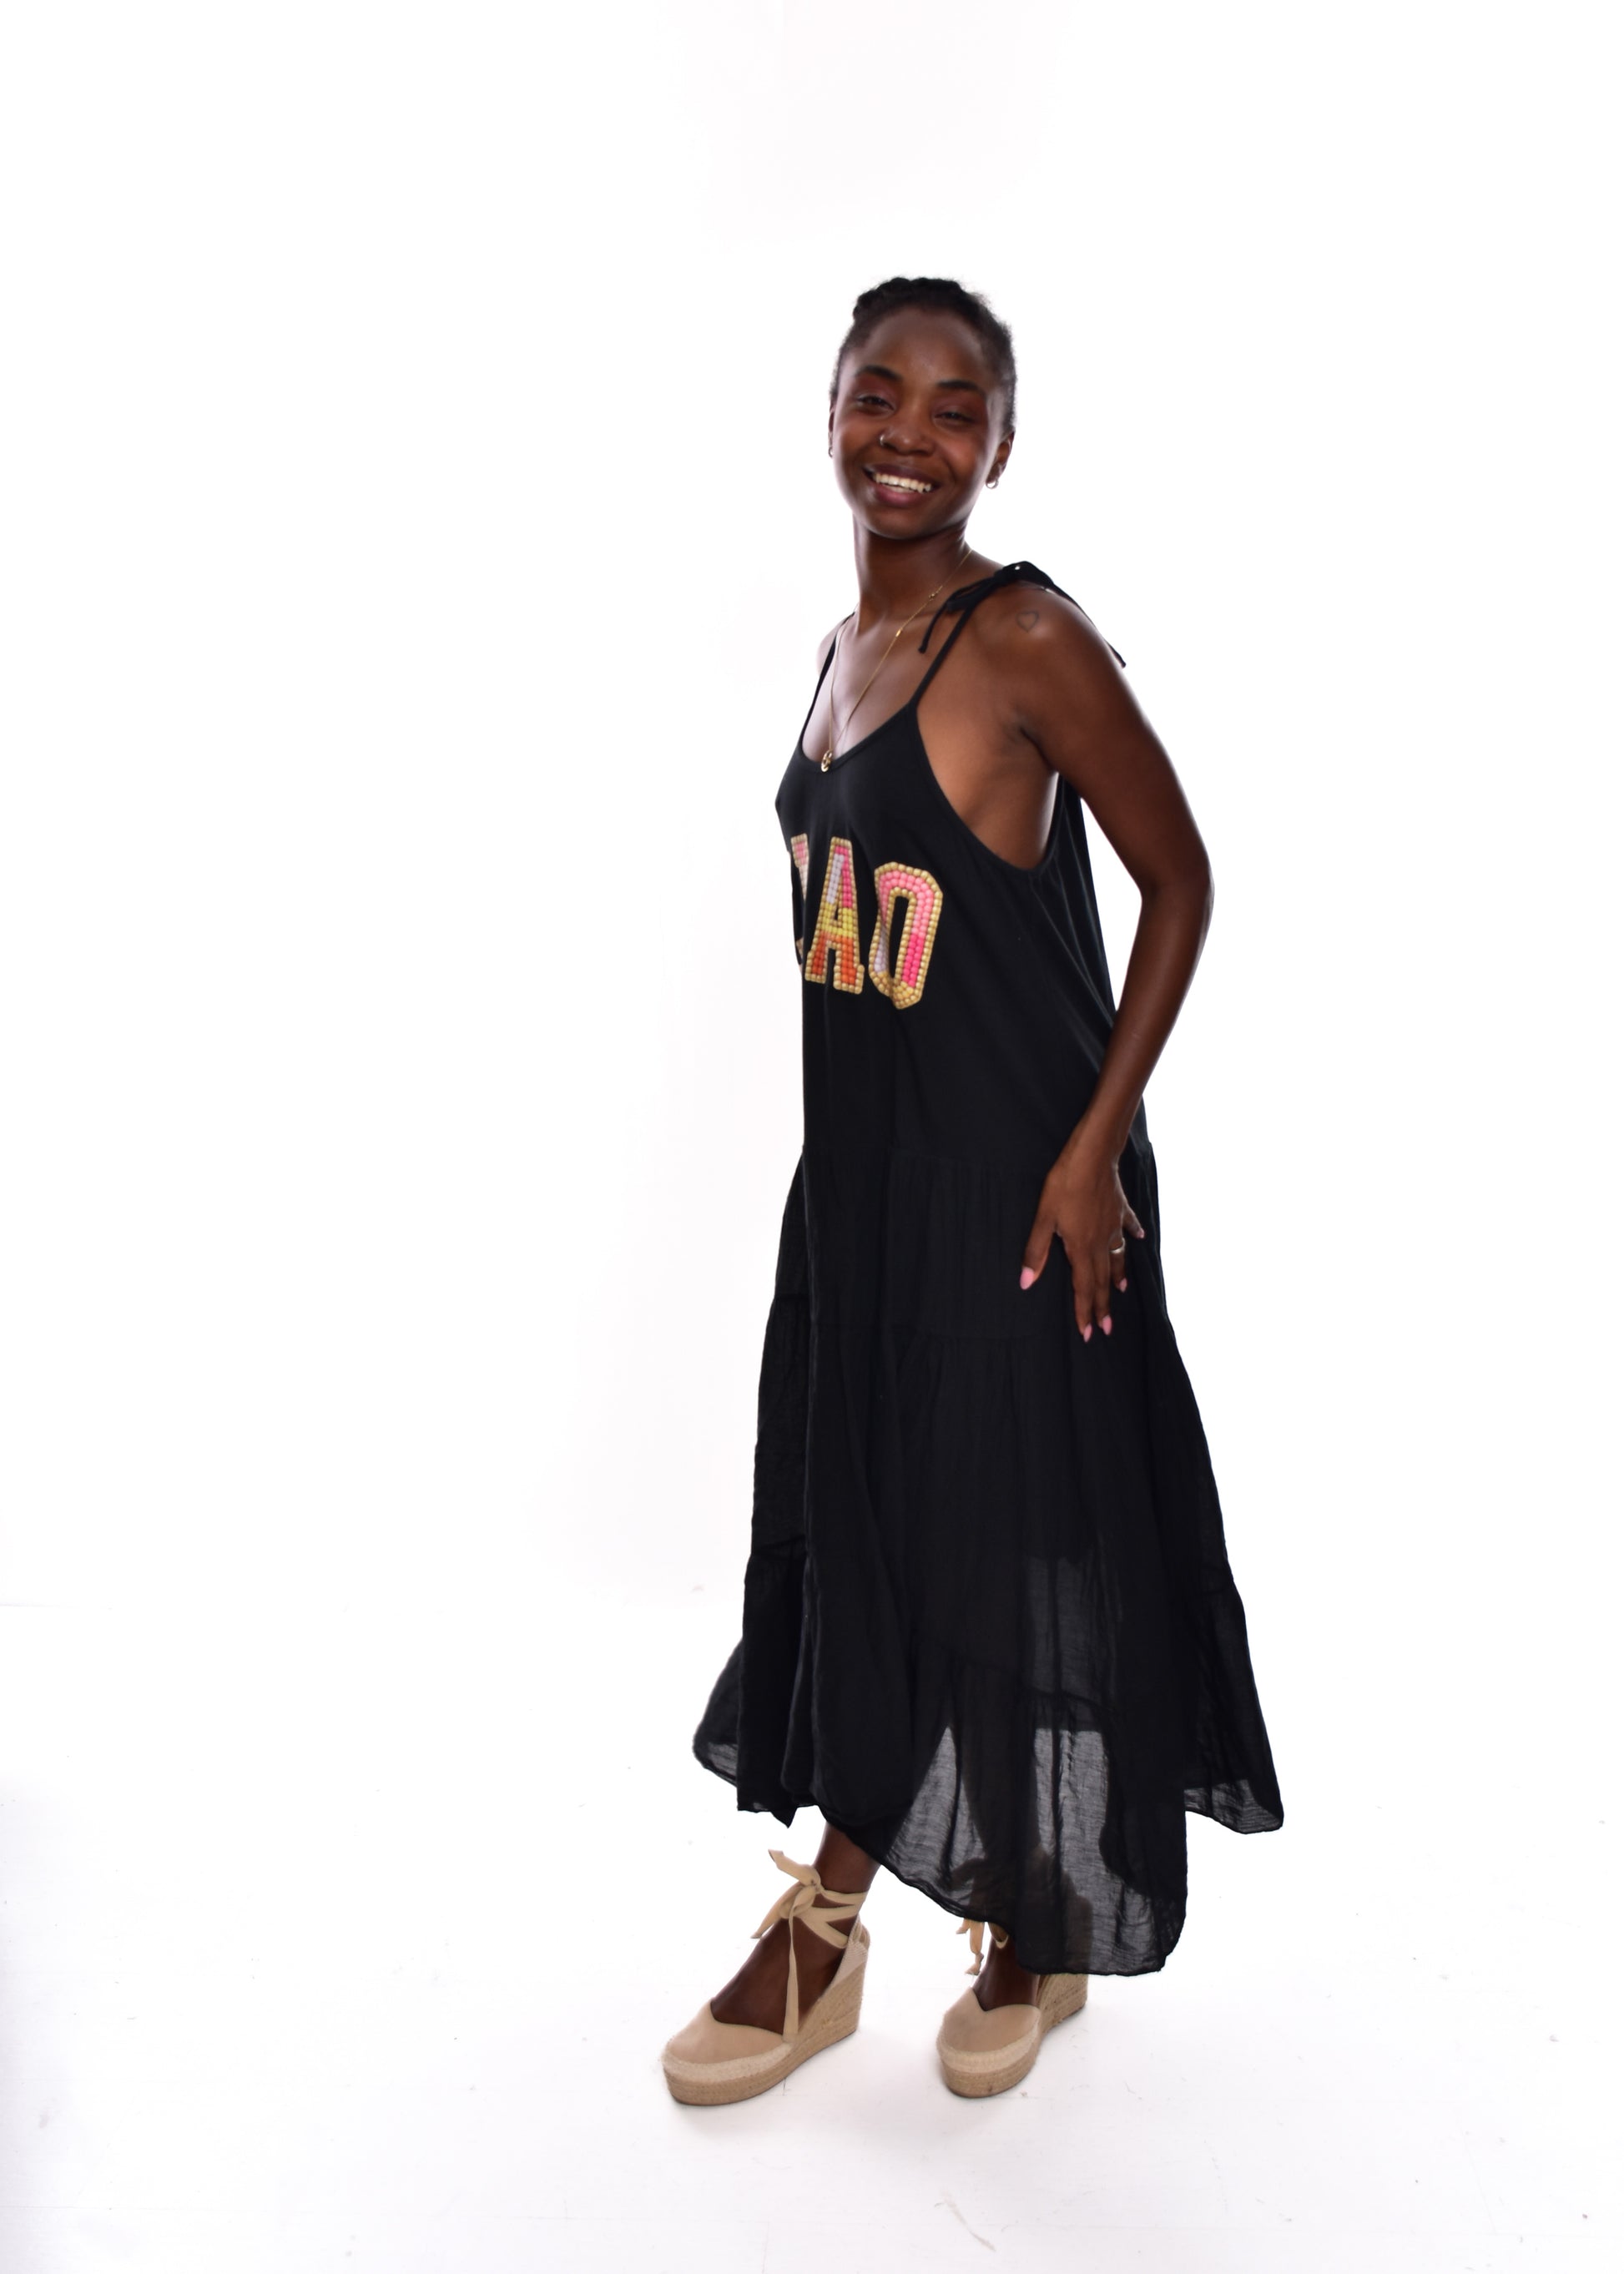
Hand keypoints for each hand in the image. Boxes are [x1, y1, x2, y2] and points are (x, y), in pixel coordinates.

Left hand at [1017, 1140, 1145, 1341]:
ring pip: (1117, 1258)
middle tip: (1107, 1329)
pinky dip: (1133, 1235)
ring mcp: (1113, 1226)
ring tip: (1121, 1293)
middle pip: (1103, 1281)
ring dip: (1118, 1278)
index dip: (1084, 1311)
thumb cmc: (1064, 1185)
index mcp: (1081, 1248)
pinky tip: (1139, 1239)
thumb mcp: (1043, 1218)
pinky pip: (1128, 1227)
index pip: (1083, 1288)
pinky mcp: (1120, 1209)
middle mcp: (1101, 1242)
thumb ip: (1035, 1251)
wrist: (1093, 1156)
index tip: (1088, 1334)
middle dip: (1103, 1306)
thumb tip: (1025, 1282)